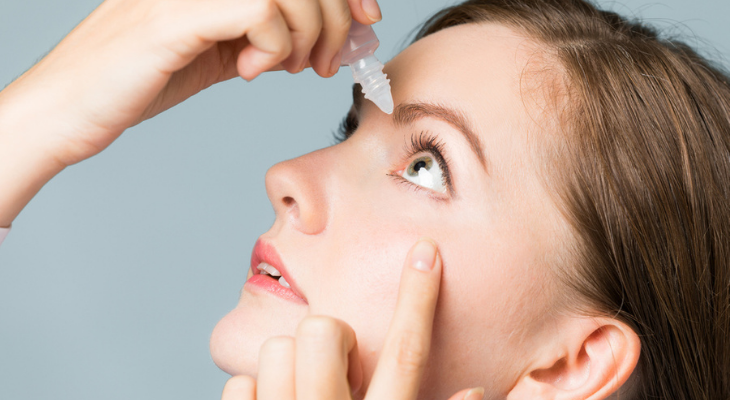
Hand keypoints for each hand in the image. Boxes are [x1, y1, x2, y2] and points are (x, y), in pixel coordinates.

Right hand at [0, 0, 380, 167]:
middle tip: (324, 62)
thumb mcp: (216, 53)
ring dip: (308, 36)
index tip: (365, 17)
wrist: (71, 108)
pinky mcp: (180, 13)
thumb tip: (320, 42)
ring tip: (291, 68)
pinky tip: (250, 70)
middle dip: (336, 17)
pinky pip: (261, 11)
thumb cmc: (137, 80)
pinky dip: (272, 47)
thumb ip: (263, 39)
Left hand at [220, 239, 484, 399]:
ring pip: (277, 348)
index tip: (425, 252)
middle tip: (339, 365)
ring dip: (291, 364)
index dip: (420, 297)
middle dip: (332, 337)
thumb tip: (476, 390)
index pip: (407, 351)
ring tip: (306, 391)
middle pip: (325, 333)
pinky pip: (239, 384)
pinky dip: (254, 392)